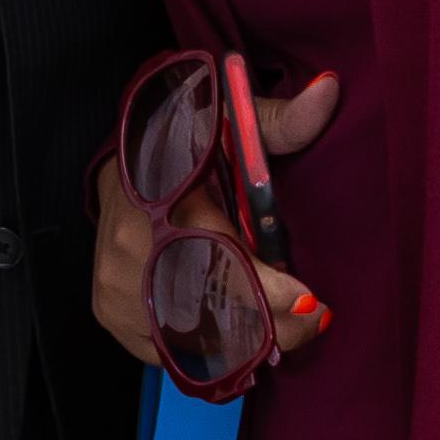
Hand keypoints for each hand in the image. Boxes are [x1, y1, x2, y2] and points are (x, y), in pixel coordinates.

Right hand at [85, 73, 336, 369]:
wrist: (118, 159)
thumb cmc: (183, 143)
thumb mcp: (231, 123)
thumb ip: (283, 120)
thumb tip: (330, 90)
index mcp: (167, 199)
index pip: (222, 260)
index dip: (271, 291)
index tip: (313, 302)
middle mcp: (133, 246)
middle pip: (211, 309)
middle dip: (271, 324)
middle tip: (312, 320)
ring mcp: (117, 285)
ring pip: (190, 339)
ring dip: (242, 341)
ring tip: (280, 327)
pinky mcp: (109, 311)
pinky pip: (165, 350)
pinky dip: (205, 348)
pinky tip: (233, 334)